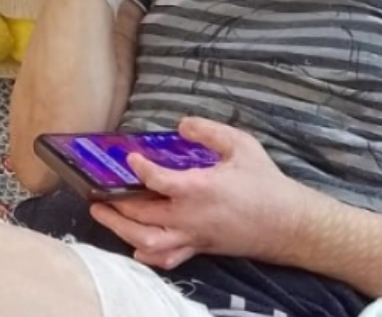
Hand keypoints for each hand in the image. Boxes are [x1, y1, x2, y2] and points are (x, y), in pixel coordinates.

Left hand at [88, 118, 311, 268]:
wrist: (284, 222)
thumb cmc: (264, 181)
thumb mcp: (241, 145)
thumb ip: (209, 131)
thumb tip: (182, 124)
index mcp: (199, 188)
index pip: (157, 180)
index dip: (139, 168)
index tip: (129, 157)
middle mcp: (189, 217)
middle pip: (141, 215)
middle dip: (116, 204)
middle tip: (97, 193)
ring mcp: (192, 237)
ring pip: (146, 241)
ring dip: (121, 229)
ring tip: (103, 216)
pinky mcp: (198, 249)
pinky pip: (166, 258)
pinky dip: (146, 254)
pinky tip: (135, 245)